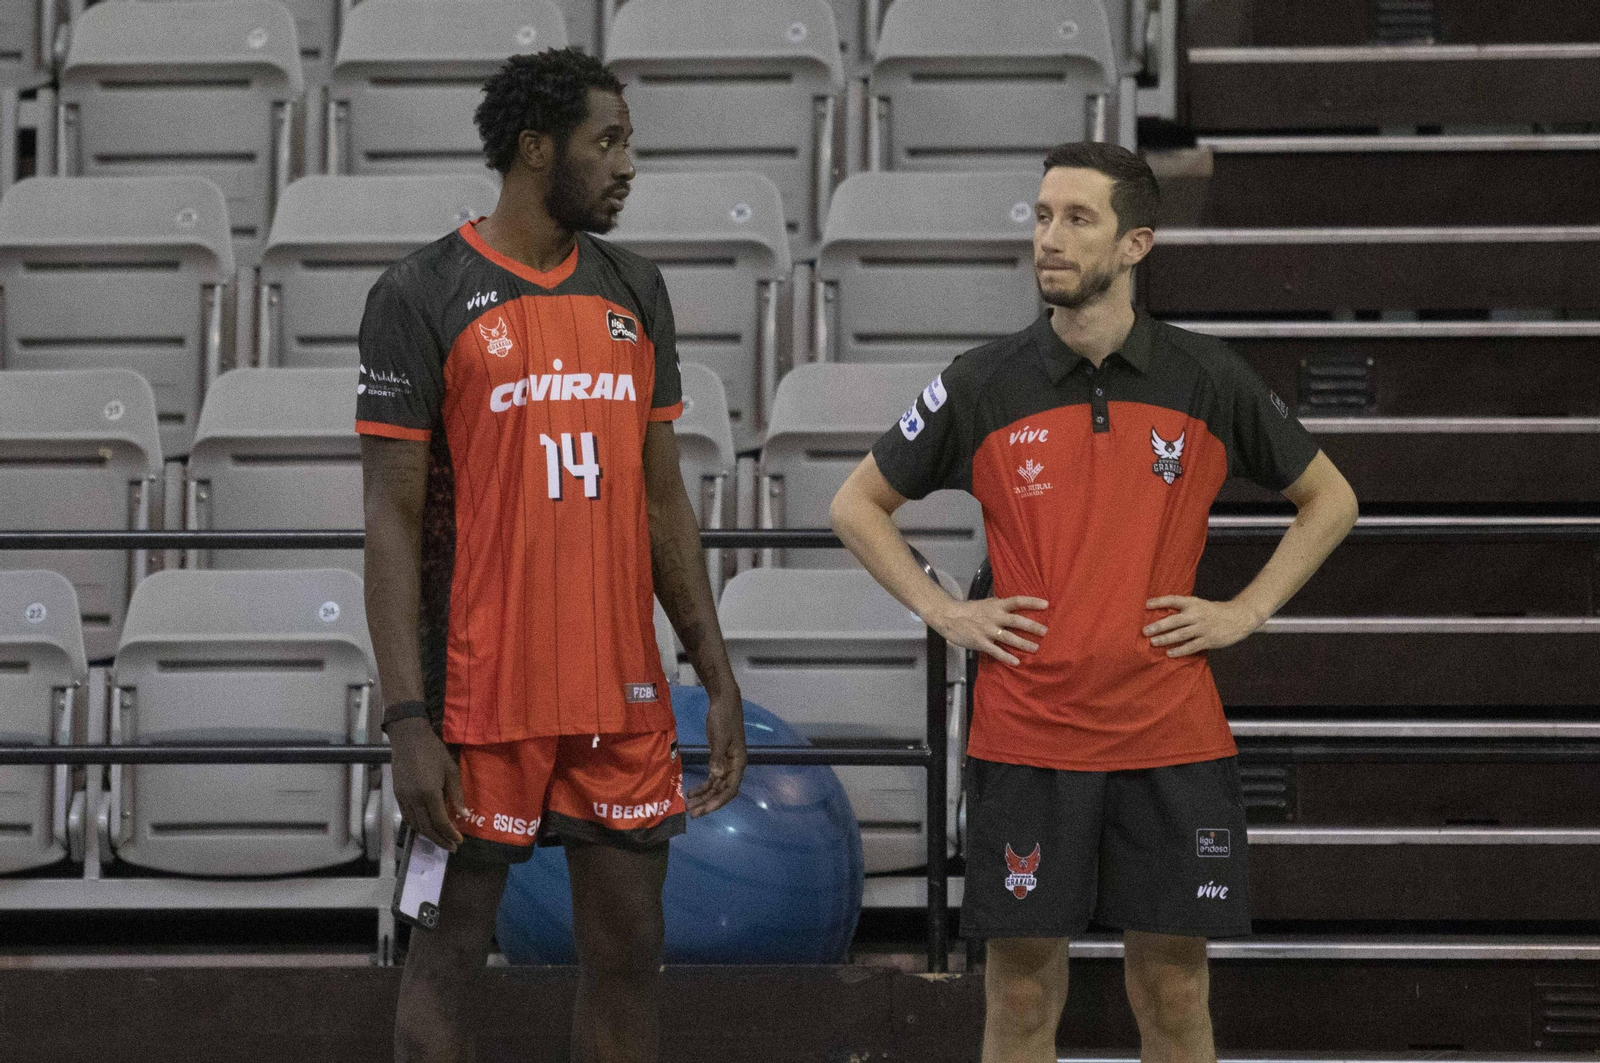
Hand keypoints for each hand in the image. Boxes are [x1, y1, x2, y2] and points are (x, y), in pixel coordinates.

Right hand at [387, 716, 465, 851]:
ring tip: (441, 840)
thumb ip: (456, 794)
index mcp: (429, 793)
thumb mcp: (451, 770)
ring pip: (415, 825)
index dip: (450, 833)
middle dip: (440, 840)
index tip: (460, 841)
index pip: (440, 821)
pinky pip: (407, 817)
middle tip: (452, 847)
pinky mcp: (398, 795)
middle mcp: (414, 799)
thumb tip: (464, 815)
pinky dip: (417, 826)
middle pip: (427, 827)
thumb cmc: (433, 751)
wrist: (408, 738)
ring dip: (429, 836)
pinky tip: (426, 828)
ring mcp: (403, 798)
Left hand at [687, 688, 746, 817]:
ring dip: (704, 796)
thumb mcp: (720, 736)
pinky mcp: (718, 758)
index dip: (717, 801)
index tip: (704, 810)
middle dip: (708, 803)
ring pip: (716, 786)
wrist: (724, 701)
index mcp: (738, 763)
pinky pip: (712, 778)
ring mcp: (726, 763)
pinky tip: (691, 792)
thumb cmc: (724, 717)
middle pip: (722, 791)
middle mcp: (733, 766)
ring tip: (689, 806)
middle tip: (692, 813)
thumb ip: (717, 757)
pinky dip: (703, 786)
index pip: (730, 789)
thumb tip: (717, 777)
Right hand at [929, 596, 1049, 665]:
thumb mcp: (986, 603)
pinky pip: (996, 651)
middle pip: (1017, 621)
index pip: (1017, 601)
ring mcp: (987, 630)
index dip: (1032, 602)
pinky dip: (1007, 657)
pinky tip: (1016, 662)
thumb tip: (1017, 606)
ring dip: (1024, 644)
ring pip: (1009, 637)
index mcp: (996, 605)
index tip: (1046, 604)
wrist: (949, 616)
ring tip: (1035, 649)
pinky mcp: (980, 642)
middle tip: (1045, 632)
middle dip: (1032, 627)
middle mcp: (994, 617)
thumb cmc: (970, 610)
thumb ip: (1000, 606)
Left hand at [1143, 596, 1263, 657]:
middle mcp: (1197, 614)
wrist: (1239, 618)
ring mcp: (1203, 628)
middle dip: (1159, 626)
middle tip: (1145, 631)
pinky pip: (1192, 646)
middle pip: (1175, 620)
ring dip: (1166, 639)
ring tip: (1153, 642)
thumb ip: (1184, 609)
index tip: (1146, 604)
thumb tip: (1162, 614)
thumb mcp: (1200, 605)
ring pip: (1181, 634)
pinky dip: (1180, 651)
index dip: (1160, 601)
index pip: (1173, 600)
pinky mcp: (1209, 640)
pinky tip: (1169, 653)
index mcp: (1193, 603)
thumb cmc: (1214, 612)